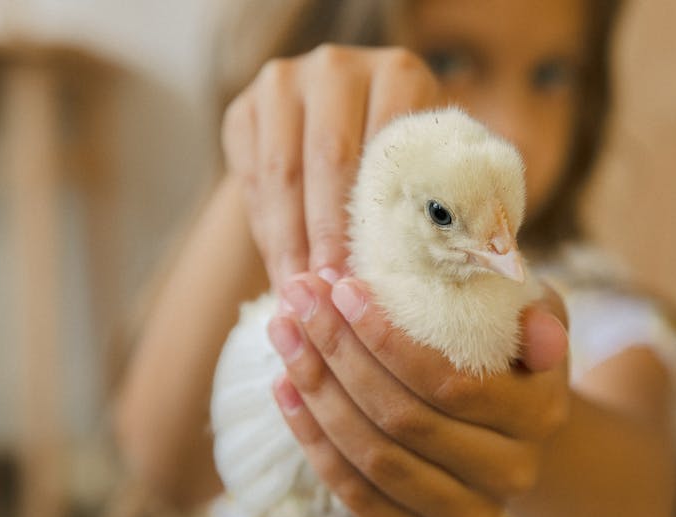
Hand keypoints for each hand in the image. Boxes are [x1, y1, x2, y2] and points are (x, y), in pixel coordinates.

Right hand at [222, 45, 443, 288]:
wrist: (345, 131)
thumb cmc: (405, 166)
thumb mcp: (430, 171)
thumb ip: (432, 202)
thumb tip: (432, 267)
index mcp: (399, 73)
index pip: (386, 148)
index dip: (376, 218)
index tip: (368, 275)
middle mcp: (338, 67)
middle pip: (329, 158)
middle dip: (327, 233)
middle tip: (329, 289)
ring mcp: (284, 81)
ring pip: (282, 171)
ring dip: (289, 240)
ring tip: (302, 290)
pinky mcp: (243, 108)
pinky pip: (249, 178)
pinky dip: (266, 230)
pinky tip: (281, 270)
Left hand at [267, 272, 569, 516]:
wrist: (513, 429)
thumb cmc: (513, 355)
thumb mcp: (536, 318)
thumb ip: (538, 316)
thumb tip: (537, 330)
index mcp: (539, 414)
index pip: (451, 383)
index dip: (388, 339)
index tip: (343, 288)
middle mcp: (510, 473)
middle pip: (402, 422)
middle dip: (339, 354)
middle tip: (301, 300)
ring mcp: (468, 513)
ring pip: (373, 461)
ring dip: (317, 395)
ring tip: (285, 335)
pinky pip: (358, 497)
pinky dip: (314, 443)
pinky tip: (285, 390)